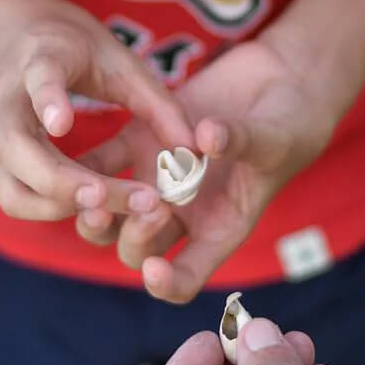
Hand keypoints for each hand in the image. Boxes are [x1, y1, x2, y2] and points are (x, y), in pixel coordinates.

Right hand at [0, 0, 195, 221]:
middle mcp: (7, 103)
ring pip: (13, 189)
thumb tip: (193, 152)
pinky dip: (53, 210)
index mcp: (40, 60)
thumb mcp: (118, 57)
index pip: (39, 80)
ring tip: (113, 206)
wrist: (2, 30)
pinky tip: (94, 206)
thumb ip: (156, 103)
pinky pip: (17, 199)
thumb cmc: (69, 44)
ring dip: (61, 205)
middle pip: (19, 150)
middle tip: (117, 196)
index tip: (62, 123)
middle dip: (66, 182)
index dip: (49, 102)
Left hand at [75, 37, 340, 301]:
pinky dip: (85, 164)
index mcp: (218, 229)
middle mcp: (183, 212)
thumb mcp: (275, 139)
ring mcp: (158, 178)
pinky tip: (74, 158)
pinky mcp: (141, 140)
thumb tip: (207, 138)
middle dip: (134, 236)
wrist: (280, 82)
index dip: (167, 283)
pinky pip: (101, 161)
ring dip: (98, 211)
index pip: (187, 276)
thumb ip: (241, 142)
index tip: (155, 270)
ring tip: (95, 193)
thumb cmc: (290, 125)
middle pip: (140, 247)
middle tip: (146, 207)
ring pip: (112, 213)